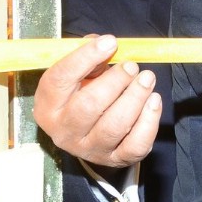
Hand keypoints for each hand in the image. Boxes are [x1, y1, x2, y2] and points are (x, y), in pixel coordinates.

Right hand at [33, 35, 160, 168]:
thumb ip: (89, 57)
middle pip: (88, 106)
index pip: (58, 80)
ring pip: (114, 126)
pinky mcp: (116, 159)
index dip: (84, 58)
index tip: (110, 42)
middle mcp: (64, 132)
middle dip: (115, 81)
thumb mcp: (80, 74)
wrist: (93, 130)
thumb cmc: (86, 93)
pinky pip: (135, 145)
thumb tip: (106, 44)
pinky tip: (154, 100)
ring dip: (135, 98)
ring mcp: (90, 149)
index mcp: (48, 106)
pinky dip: (149, 122)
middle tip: (132, 66)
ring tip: (147, 78)